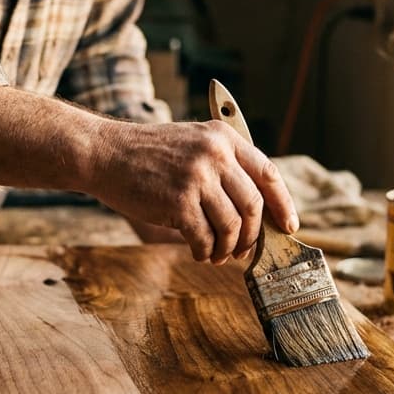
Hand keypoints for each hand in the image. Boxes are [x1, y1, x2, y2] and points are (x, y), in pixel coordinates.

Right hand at [85, 119, 298, 263]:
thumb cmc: (148, 154)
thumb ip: (224, 166)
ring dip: (228, 248)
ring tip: (217, 254)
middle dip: (252, 236)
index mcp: (224, 138)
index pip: (268, 174)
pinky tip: (200, 252)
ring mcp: (197, 176)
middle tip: (244, 251)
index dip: (283, 205)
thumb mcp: (193, 143)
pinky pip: (205, 237)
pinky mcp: (178, 200)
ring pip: (232, 226)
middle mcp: (215, 154)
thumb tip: (256, 212)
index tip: (288, 226)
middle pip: (253, 206)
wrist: (105, 153)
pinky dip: (206, 251)